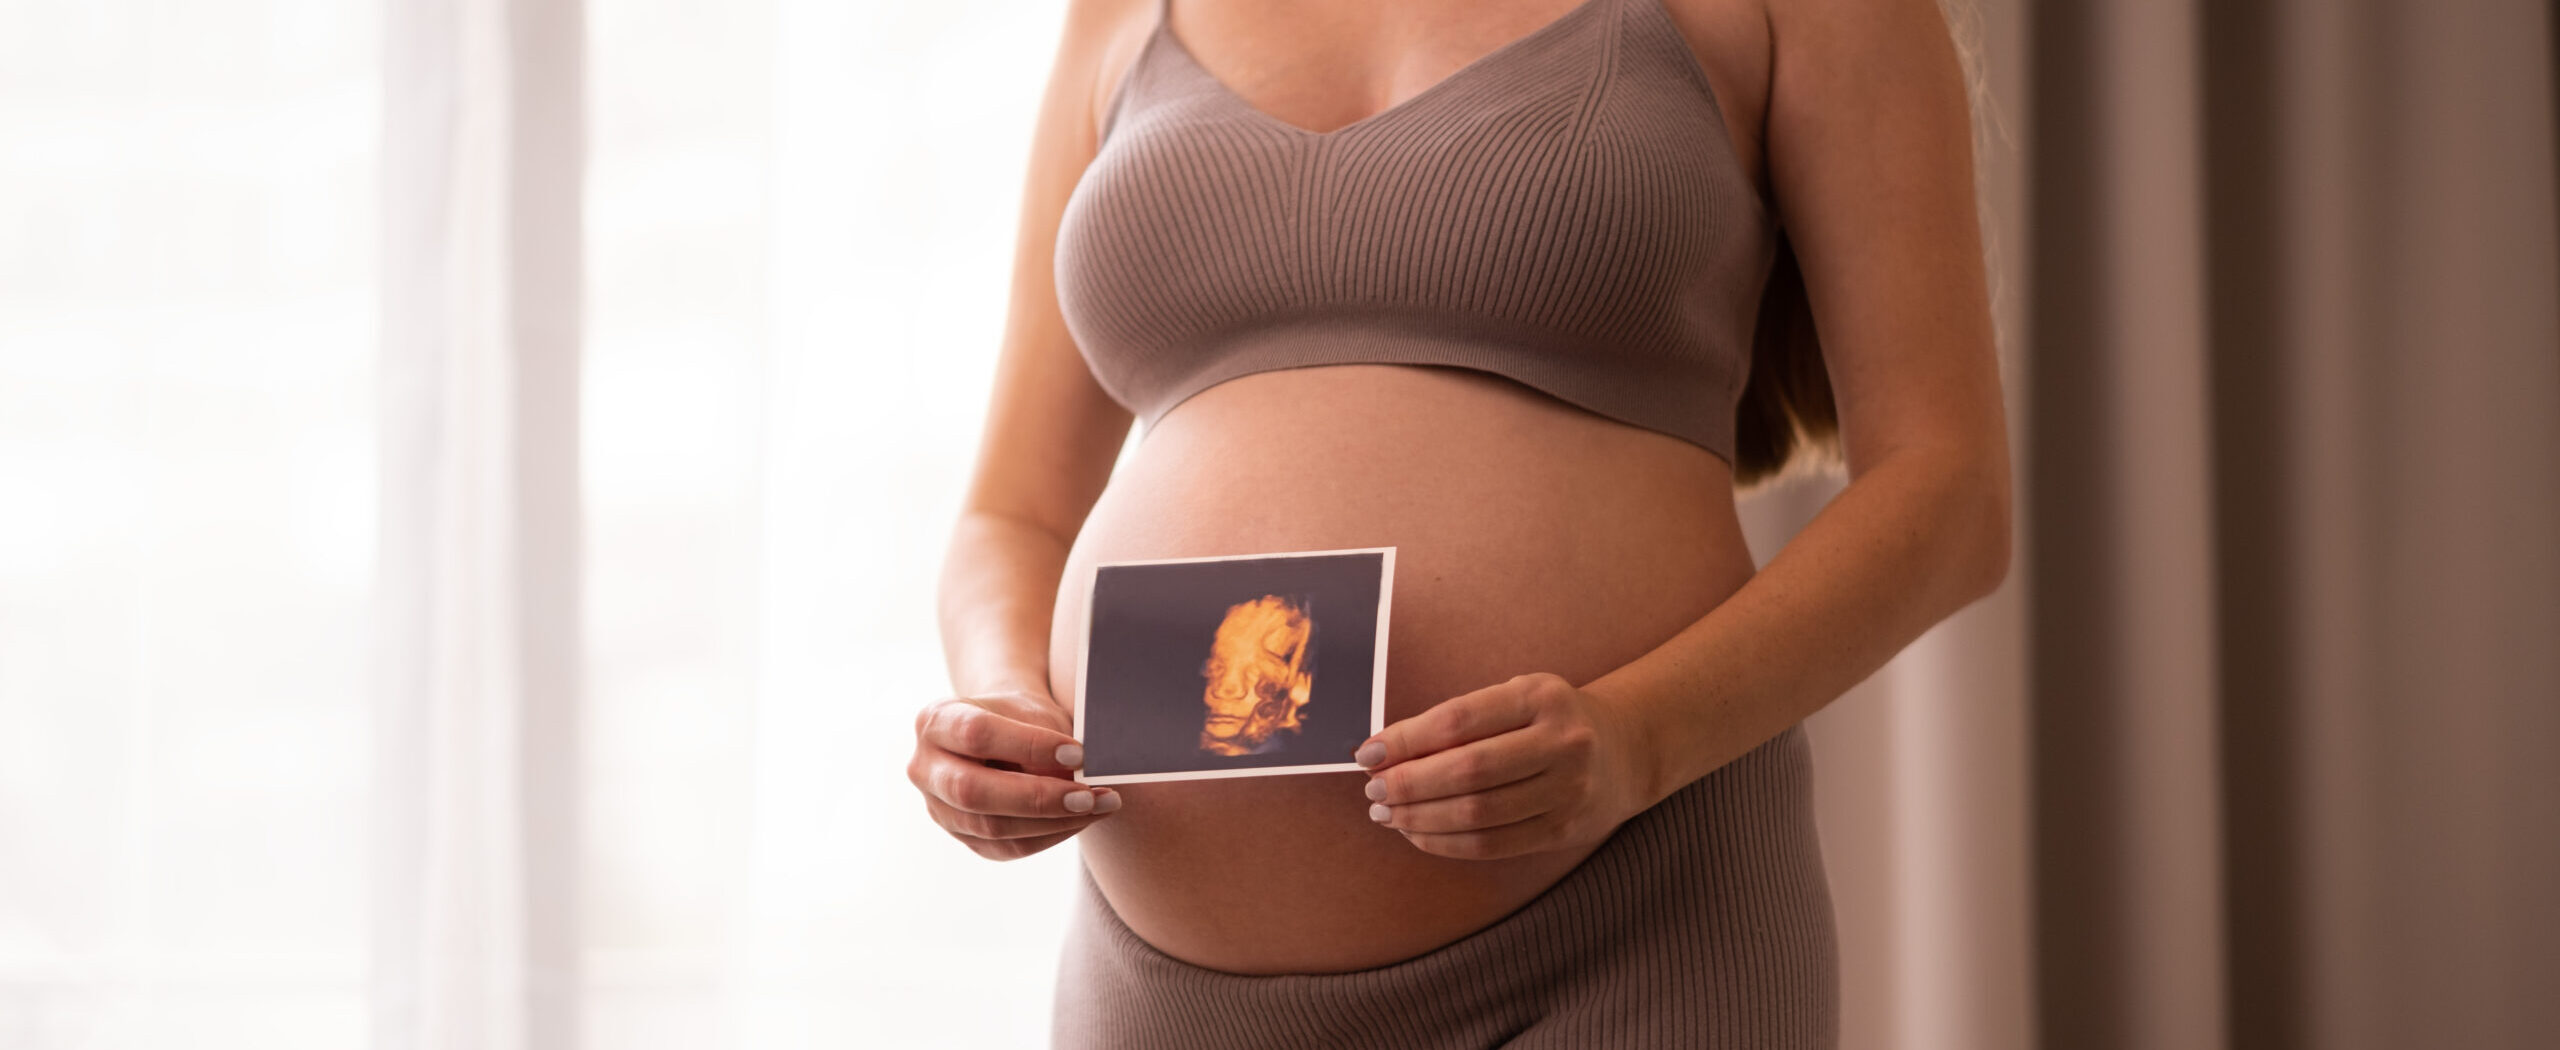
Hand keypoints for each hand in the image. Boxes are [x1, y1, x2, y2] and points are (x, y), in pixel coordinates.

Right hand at [908, 688, 1122, 859]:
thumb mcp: (1032, 712)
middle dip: (1037, 798)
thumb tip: (1077, 778)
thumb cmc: (1021, 716)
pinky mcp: (963, 837)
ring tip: (1101, 805)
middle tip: (1089, 795)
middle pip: (972, 791)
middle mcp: (925, 767)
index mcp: (936, 721)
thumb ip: (1047, 740)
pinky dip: (1050, 836)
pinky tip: (1083, 819)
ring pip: (991, 828)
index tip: (1078, 754)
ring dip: (1053, 822)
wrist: (1004, 732)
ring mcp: (939, 808)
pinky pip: (1006, 848)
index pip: (976, 734)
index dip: (1028, 746)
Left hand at [1354, 672, 1655, 860]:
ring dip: (1420, 818)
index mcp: (1541, 697)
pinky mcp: (1564, 829)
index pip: (1459, 720)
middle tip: (1373, 791)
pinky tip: (1417, 833)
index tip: (1368, 753)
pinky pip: (1492, 844)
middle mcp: (1562, 742)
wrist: (1625, 751)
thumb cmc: (1549, 720)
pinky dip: (1445, 842)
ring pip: (1478, 814)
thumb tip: (1387, 751)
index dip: (1406, 739)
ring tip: (1387, 813)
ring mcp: (1568, 790)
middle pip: (1468, 771)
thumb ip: (1462, 718)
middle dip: (1409, 784)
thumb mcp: (1517, 697)